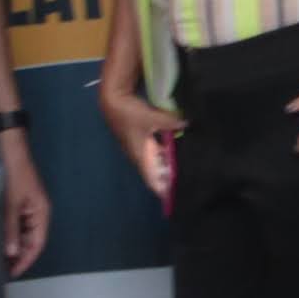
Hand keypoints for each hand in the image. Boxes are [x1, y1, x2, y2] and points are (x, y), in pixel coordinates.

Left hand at [0, 132, 52, 275]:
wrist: (9, 146)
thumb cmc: (14, 173)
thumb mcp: (11, 203)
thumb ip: (11, 229)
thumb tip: (12, 254)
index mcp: (41, 213)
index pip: (37, 244)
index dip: (26, 260)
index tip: (12, 273)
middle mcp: (36, 212)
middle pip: (30, 240)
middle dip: (18, 255)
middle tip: (1, 269)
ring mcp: (26, 206)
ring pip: (21, 232)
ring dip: (12, 245)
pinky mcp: (16, 201)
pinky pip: (14, 223)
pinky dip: (7, 233)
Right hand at [100, 79, 181, 204]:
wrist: (113, 101)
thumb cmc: (129, 114)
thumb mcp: (152, 118)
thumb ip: (170, 123)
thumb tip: (186, 124)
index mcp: (140, 156)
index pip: (151, 180)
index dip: (161, 190)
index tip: (173, 197)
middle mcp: (138, 154)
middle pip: (154, 172)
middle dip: (166, 178)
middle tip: (184, 182)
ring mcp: (138, 146)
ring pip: (154, 161)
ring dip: (165, 165)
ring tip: (181, 168)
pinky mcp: (138, 137)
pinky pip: (153, 150)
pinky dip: (163, 153)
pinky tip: (173, 149)